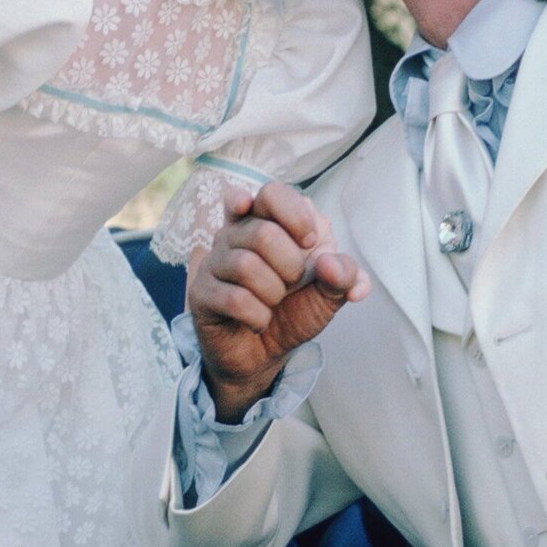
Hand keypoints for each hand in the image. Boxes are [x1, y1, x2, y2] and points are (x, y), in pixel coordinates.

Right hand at [190, 182, 369, 421]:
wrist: (266, 354)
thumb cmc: (295, 309)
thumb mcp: (329, 292)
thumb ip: (344, 275)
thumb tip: (331, 264)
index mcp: (266, 220)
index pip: (272, 193)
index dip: (295, 215)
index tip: (309, 241)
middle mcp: (236, 233)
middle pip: (262, 232)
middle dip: (290, 266)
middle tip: (292, 282)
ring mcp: (215, 262)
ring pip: (245, 265)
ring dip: (273, 293)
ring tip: (273, 302)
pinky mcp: (201, 293)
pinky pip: (234, 299)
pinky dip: (258, 316)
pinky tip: (258, 321)